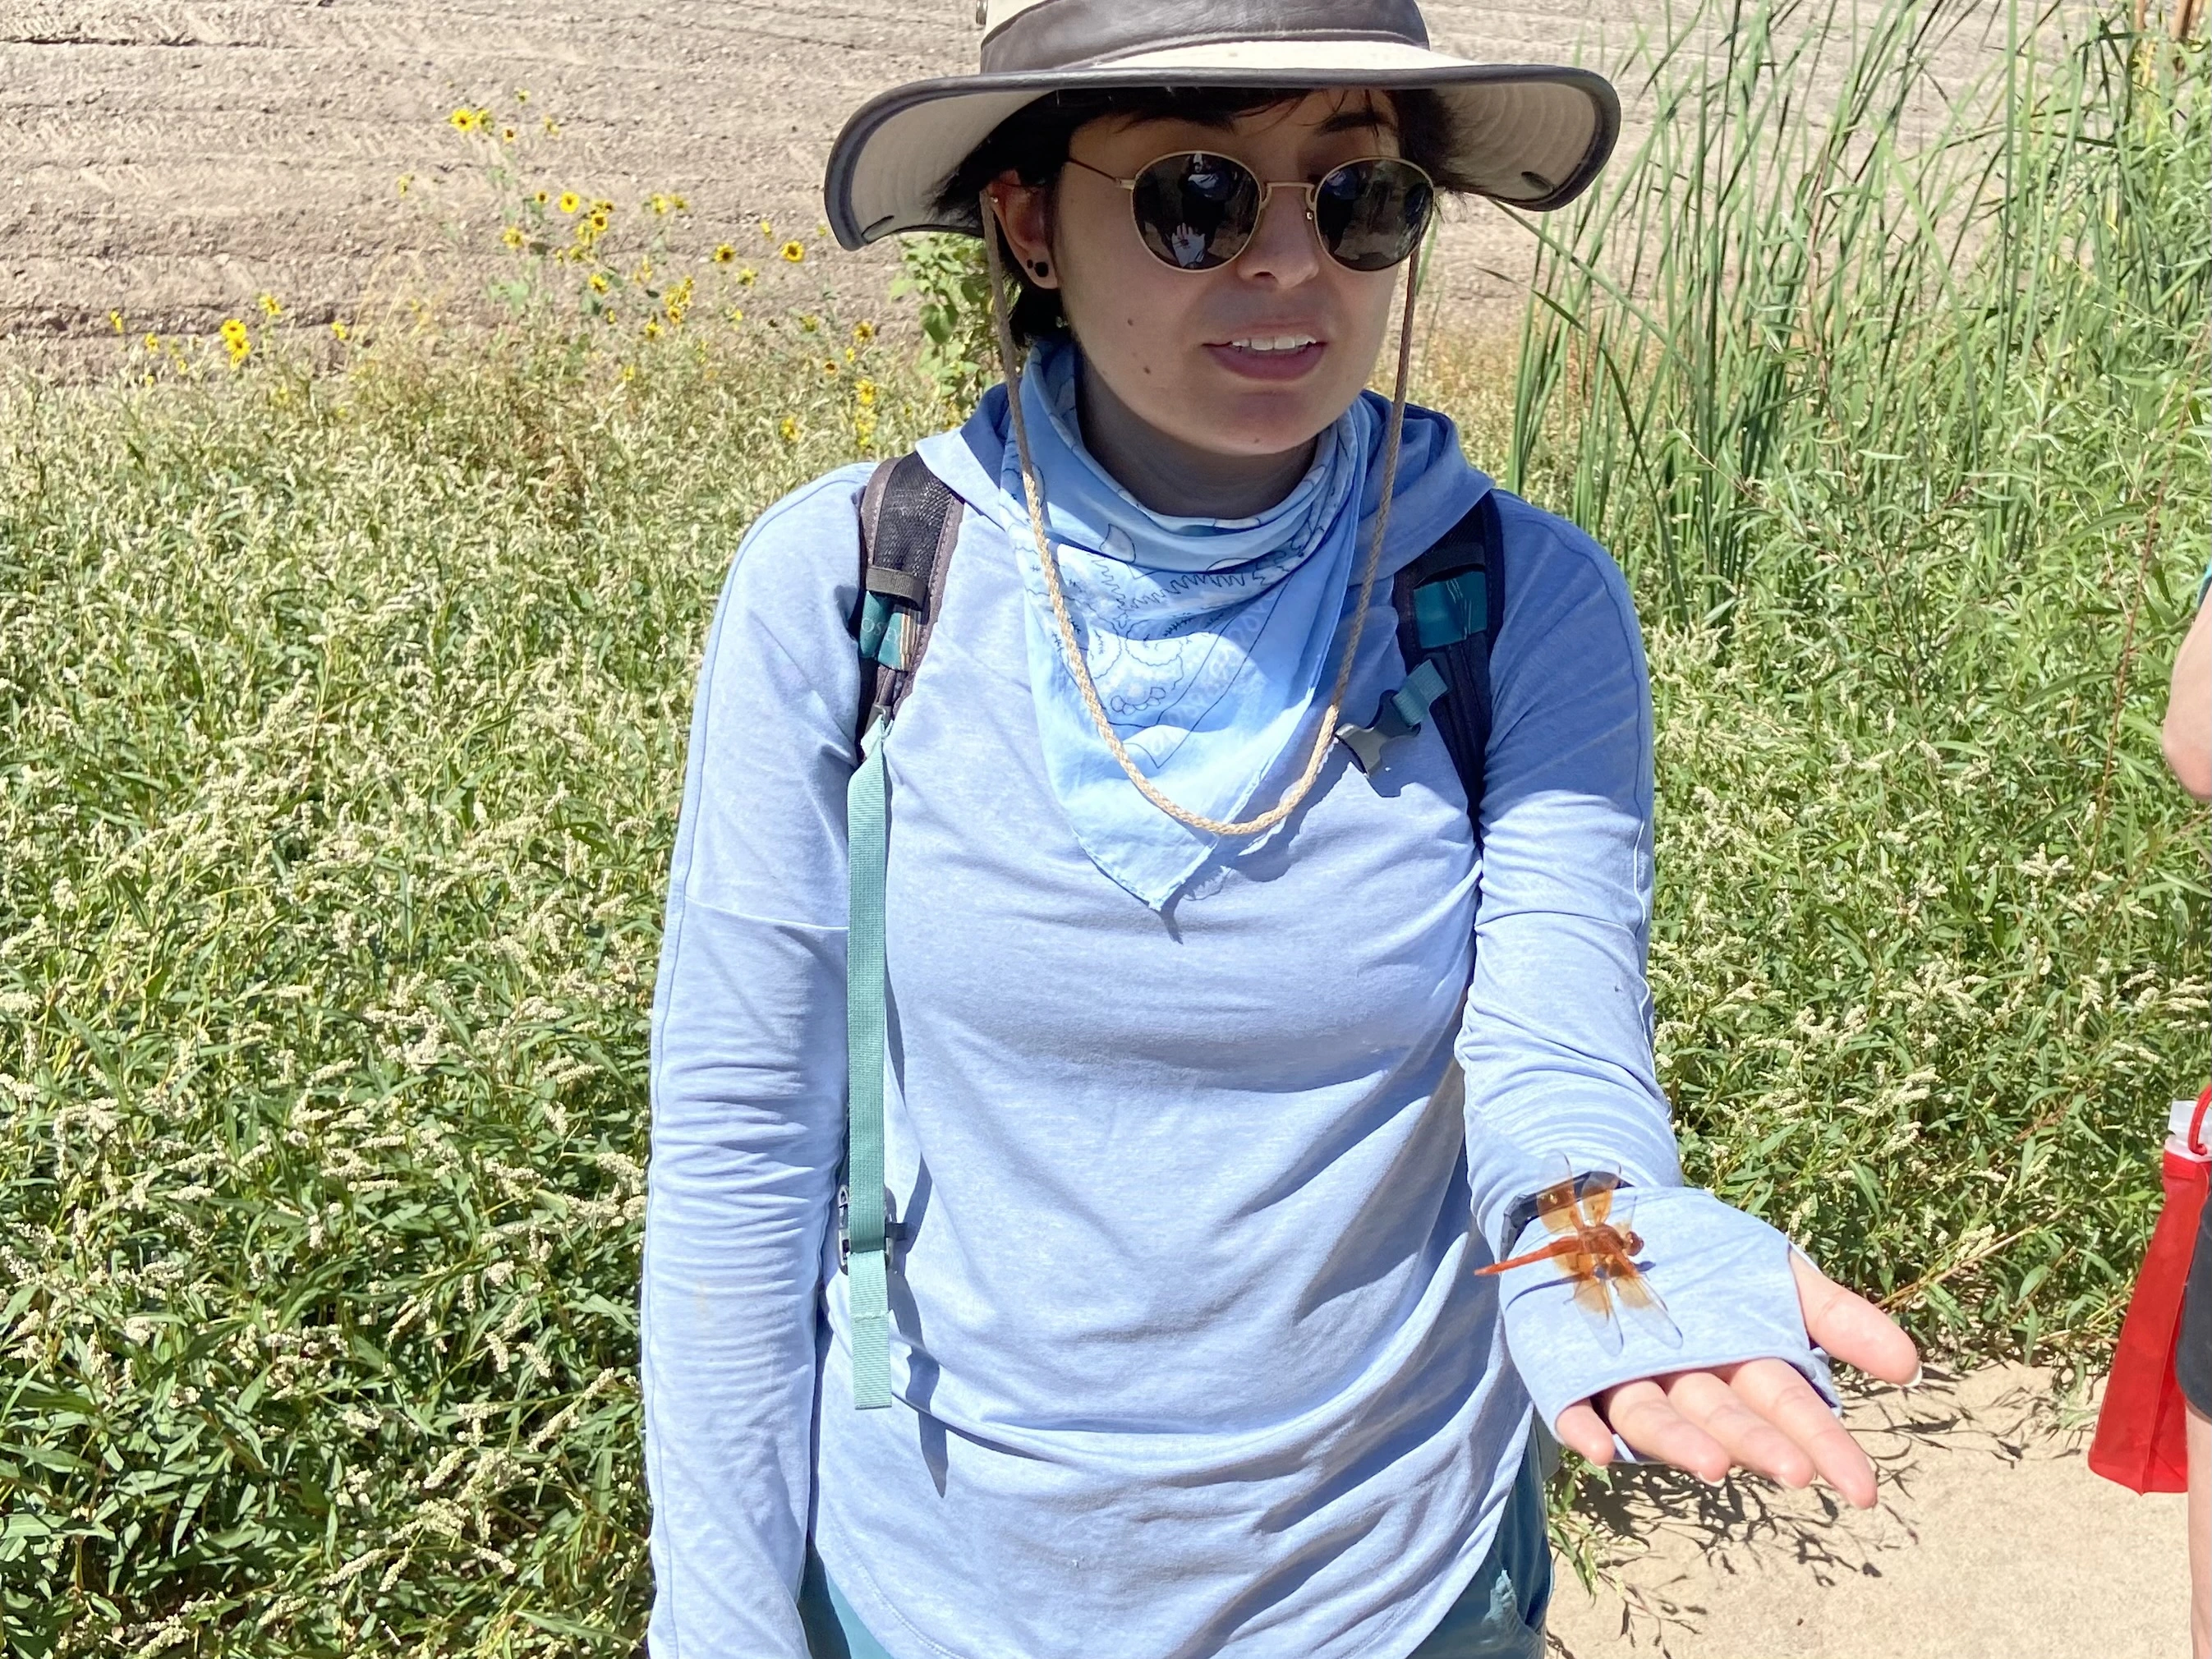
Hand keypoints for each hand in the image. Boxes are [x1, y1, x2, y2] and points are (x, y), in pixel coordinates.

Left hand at [1552, 1253, 1919, 1507]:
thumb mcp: (1775, 1271)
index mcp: (1740, 1362)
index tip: (1860, 1487)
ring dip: (1682, 1445)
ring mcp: (1626, 1380)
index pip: (1790, 1407)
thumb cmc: (1703, 1255)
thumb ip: (1837, 1317)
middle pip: (1726, 1418)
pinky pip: (1574, 1409)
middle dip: (1760, 1445)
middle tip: (1794, 1471)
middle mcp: (1685, 1380)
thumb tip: (1910, 1367)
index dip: (1824, 1444)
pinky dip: (1585, 1429)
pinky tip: (1596, 1448)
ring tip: (1713, 1465)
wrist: (1609, 1214)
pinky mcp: (1569, 1375)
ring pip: (1655, 1420)